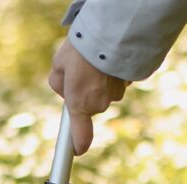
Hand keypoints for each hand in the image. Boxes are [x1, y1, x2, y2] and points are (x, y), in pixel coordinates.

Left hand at [48, 38, 129, 154]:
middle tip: (79, 70)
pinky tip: (108, 59)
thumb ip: (58, 82)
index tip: (77, 150)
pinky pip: (117, 81)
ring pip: (104, 92)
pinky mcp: (128, 82)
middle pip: (89, 104)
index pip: (80, 136)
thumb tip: (64, 88)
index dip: (78, 145)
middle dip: (83, 91)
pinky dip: (112, 73)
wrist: (110, 31)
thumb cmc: (81, 48)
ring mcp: (116, 94)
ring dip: (99, 80)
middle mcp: (99, 104)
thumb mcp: (59, 64)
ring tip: (95, 60)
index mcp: (79, 104)